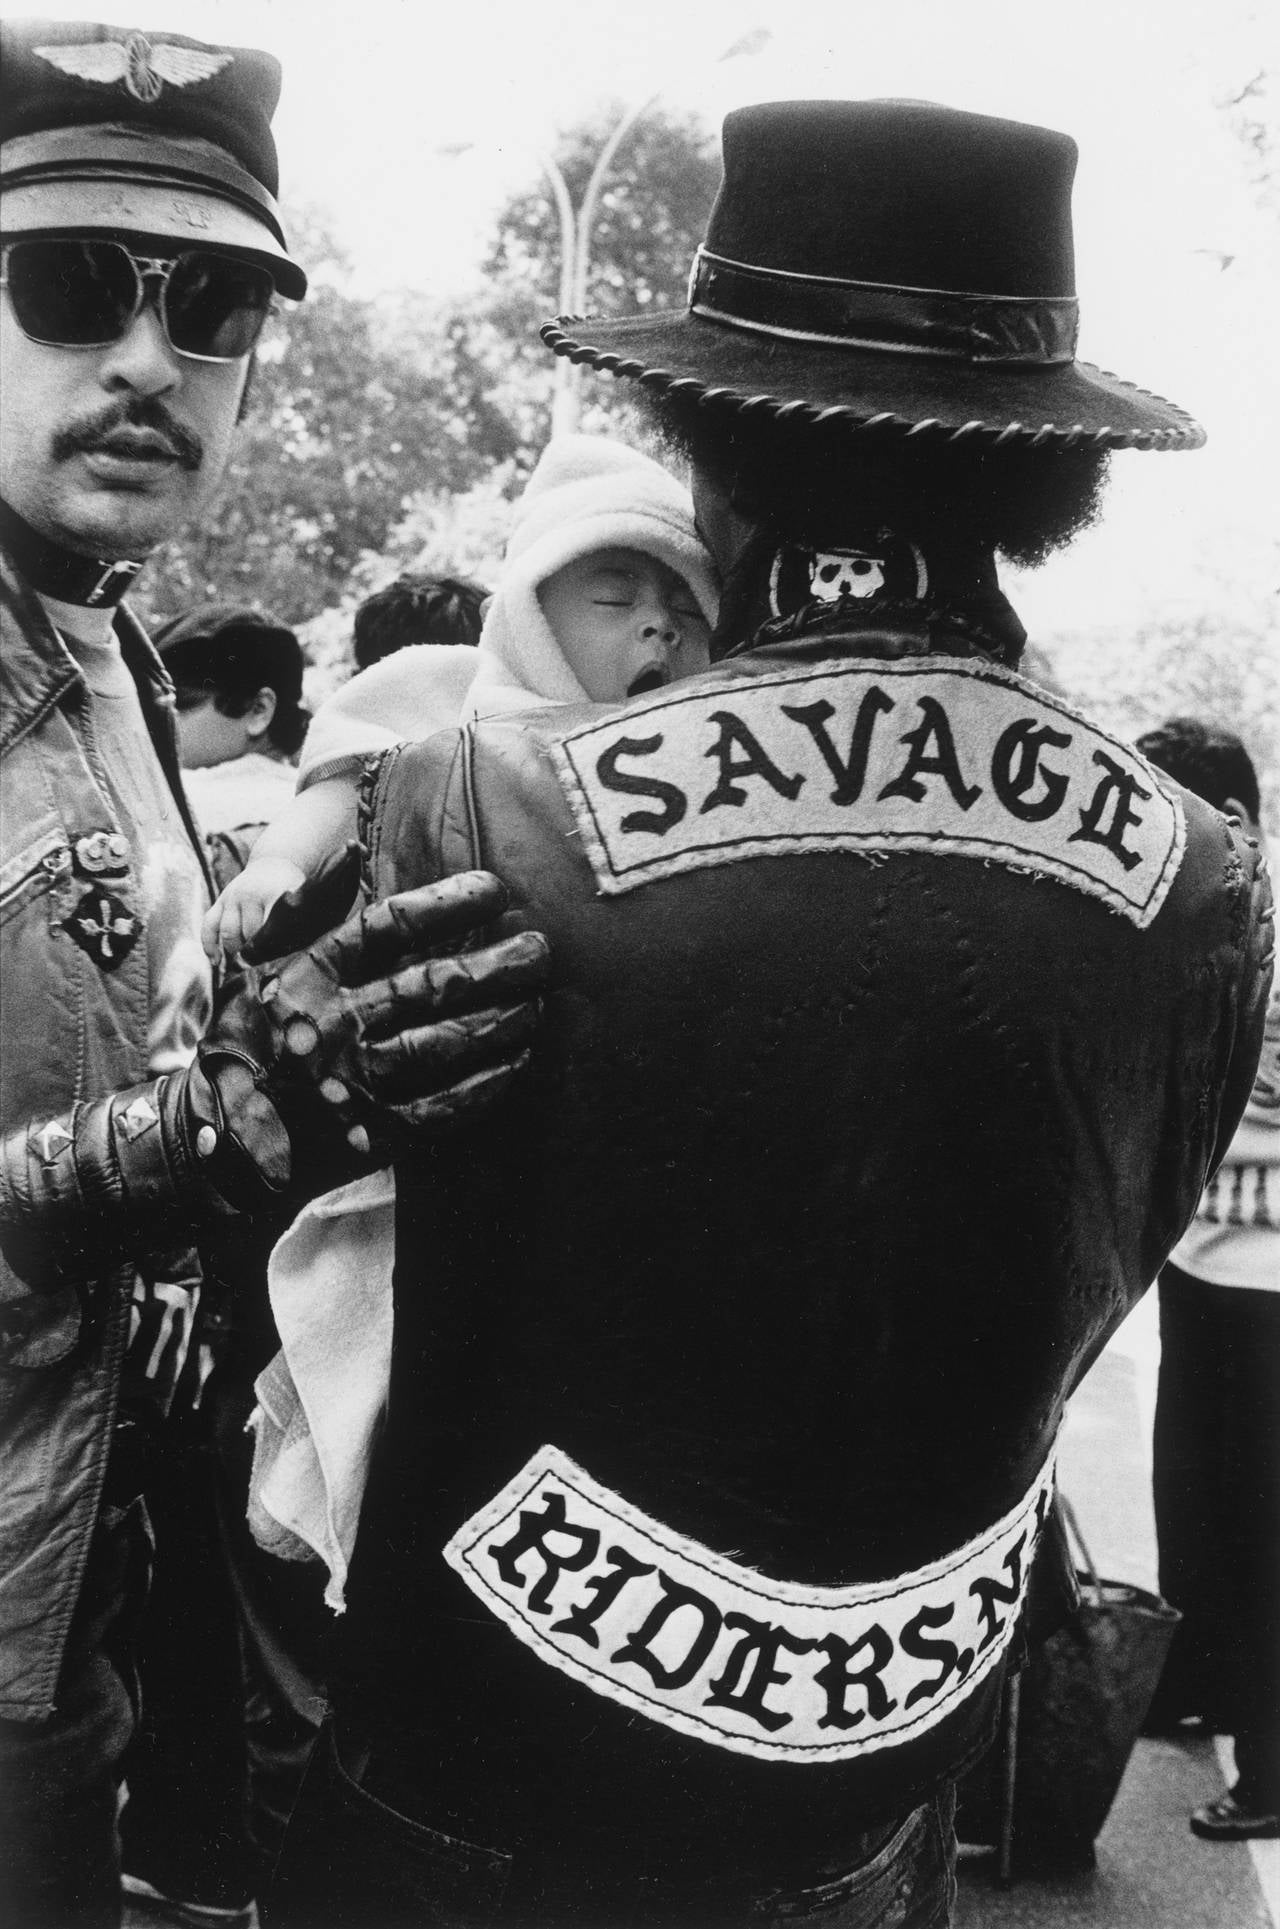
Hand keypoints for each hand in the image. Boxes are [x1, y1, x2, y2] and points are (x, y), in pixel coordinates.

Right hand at [194, 871, 550, 1206]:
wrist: (218, 1141)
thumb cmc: (247, 1035)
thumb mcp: (257, 964)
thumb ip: (305, 906)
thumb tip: (352, 849)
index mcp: (307, 973)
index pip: (387, 927)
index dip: (446, 904)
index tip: (495, 888)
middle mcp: (333, 1023)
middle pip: (431, 985)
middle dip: (496, 964)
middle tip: (541, 948)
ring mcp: (353, 1081)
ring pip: (445, 1044)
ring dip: (501, 1020)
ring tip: (537, 1000)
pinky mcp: (372, 1130)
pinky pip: (443, 1104)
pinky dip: (487, 1082)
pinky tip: (517, 1058)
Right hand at [203, 856, 306, 965]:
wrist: (273, 866)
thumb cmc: (290, 895)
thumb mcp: (297, 905)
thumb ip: (290, 930)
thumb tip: (279, 963)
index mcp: (273, 895)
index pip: (267, 930)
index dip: (266, 951)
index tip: (267, 967)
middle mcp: (250, 895)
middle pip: (248, 933)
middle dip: (254, 953)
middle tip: (261, 967)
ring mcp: (233, 897)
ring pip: (228, 932)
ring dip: (235, 951)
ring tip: (245, 963)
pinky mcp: (221, 900)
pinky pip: (209, 925)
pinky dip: (209, 945)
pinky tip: (215, 961)